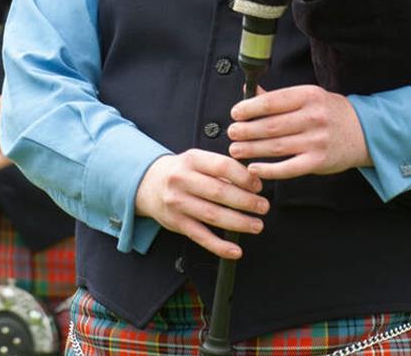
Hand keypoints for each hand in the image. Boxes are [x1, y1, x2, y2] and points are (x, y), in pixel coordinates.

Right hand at [133, 150, 267, 259]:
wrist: (148, 183)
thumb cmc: (181, 171)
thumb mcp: (198, 160)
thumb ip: (221, 168)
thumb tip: (252, 181)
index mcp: (192, 160)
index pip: (222, 166)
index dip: (244, 177)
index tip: (258, 185)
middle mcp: (182, 180)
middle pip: (219, 192)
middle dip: (246, 201)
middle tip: (263, 206)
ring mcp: (178, 203)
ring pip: (212, 215)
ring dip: (238, 223)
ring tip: (256, 225)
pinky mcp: (176, 223)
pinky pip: (201, 237)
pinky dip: (219, 246)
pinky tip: (234, 250)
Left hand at [227, 84, 369, 179]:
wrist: (364, 132)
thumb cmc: (330, 112)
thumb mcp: (309, 97)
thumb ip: (279, 97)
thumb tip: (249, 91)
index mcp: (308, 96)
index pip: (272, 101)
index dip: (249, 108)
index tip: (235, 114)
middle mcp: (313, 117)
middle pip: (271, 125)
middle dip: (246, 130)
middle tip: (231, 133)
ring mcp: (316, 141)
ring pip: (276, 146)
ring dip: (251, 149)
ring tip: (235, 149)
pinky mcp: (318, 162)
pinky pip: (288, 168)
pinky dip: (269, 169)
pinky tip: (254, 168)